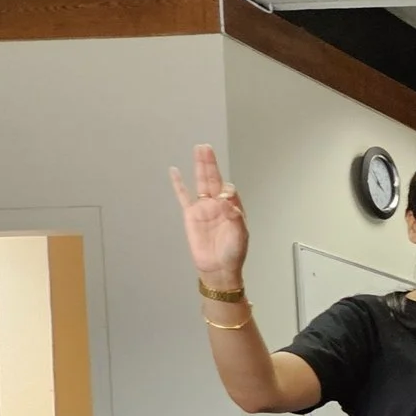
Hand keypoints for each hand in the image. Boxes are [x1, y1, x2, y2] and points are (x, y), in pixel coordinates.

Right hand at [169, 143, 248, 289]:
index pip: (230, 191)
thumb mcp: (240, 235)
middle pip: (213, 179)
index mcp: (233, 209)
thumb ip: (235, 217)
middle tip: (206, 147)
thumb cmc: (232, 254)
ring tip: (199, 150)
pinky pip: (183, 196)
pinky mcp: (190, 215)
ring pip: (200, 182)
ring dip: (200, 166)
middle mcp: (218, 205)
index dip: (227, 191)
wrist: (218, 268)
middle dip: (210, 163)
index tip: (224, 198)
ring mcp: (203, 208)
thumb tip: (226, 200)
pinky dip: (178, 184)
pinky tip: (175, 171)